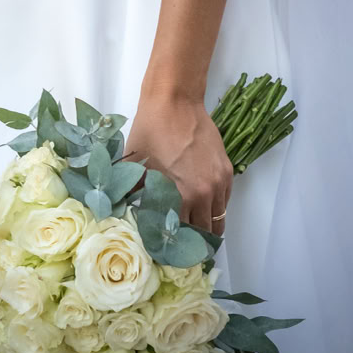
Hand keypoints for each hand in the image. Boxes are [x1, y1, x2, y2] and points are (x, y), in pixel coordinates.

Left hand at [126, 93, 233, 235]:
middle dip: (192, 242)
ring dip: (207, 228)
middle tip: (181, 246)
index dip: (173, 245)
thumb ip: (134, 195)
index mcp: (181, 196)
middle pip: (203, 233)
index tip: (167, 251)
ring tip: (195, 232)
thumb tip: (126, 215)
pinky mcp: (226, 170)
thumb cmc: (150, 131)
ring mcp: (218, 182)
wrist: (174, 101)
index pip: (181, 235)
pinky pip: (225, 201)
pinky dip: (216, 208)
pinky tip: (203, 206)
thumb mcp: (136, 166)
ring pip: (218, 220)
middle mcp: (204, 194)